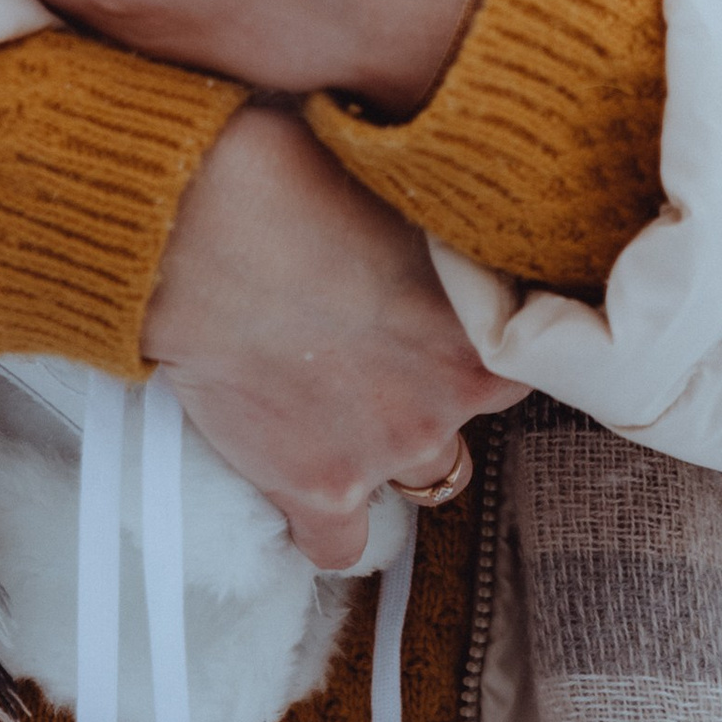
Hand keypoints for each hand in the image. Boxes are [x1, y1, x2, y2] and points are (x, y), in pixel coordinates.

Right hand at [142, 105, 526, 567]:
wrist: (200, 226)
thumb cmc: (294, 176)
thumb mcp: (403, 182)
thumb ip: (444, 226)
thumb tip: (461, 211)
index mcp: (480, 319)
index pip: (521, 349)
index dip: (479, 331)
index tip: (446, 316)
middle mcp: (448, 395)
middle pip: (468, 412)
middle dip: (433, 386)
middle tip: (383, 348)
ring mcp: (384, 449)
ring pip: (425, 479)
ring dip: (394, 449)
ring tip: (348, 404)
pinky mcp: (314, 488)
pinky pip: (341, 546)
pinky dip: (330, 525)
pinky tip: (313, 487)